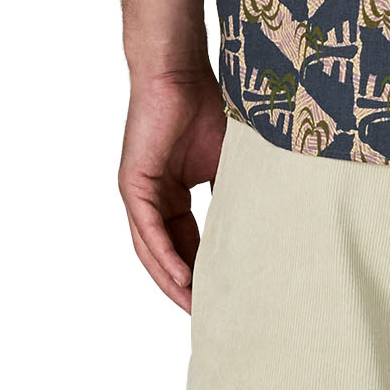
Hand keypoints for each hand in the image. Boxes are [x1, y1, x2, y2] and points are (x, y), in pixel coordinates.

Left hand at [120, 68, 227, 311]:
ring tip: (196, 308)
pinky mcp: (133, 187)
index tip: (225, 296)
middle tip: (210, 316)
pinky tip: (183, 279)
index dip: (203, 271)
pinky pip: (148, 233)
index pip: (186, 244)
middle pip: (168, 255)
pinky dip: (165, 258)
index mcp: (172, 196)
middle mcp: (152, 201)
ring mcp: (140, 195)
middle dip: (187, 287)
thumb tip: (256, 228)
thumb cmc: (205, 106)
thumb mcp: (226, 162)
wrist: (180, 73)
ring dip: (173, 282)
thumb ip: (231, 194)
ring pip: (153, 252)